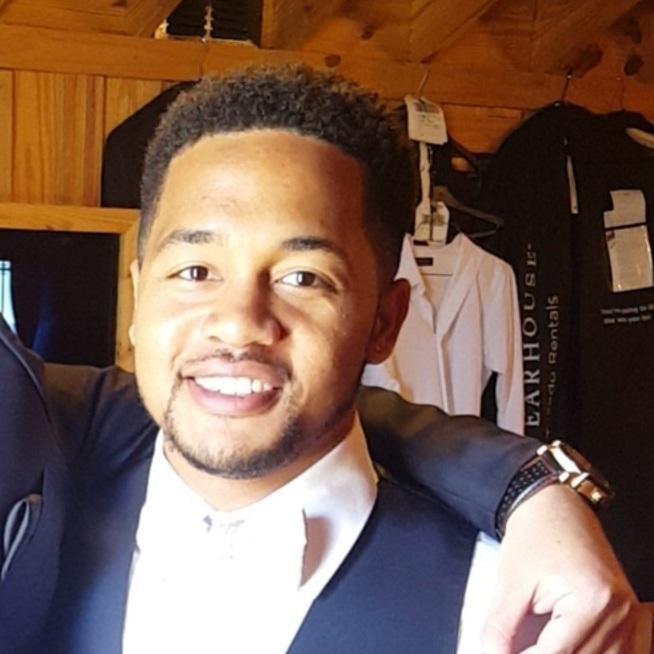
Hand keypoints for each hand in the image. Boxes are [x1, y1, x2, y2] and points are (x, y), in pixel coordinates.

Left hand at [482, 485, 650, 652]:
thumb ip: (499, 628)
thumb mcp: (509, 582)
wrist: (555, 506)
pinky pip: (612, 653)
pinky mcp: (627, 619)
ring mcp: (628, 618)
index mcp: (593, 602)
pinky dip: (585, 652)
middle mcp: (619, 614)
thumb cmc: (537, 533)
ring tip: (535, 639)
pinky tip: (559, 642)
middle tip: (514, 646)